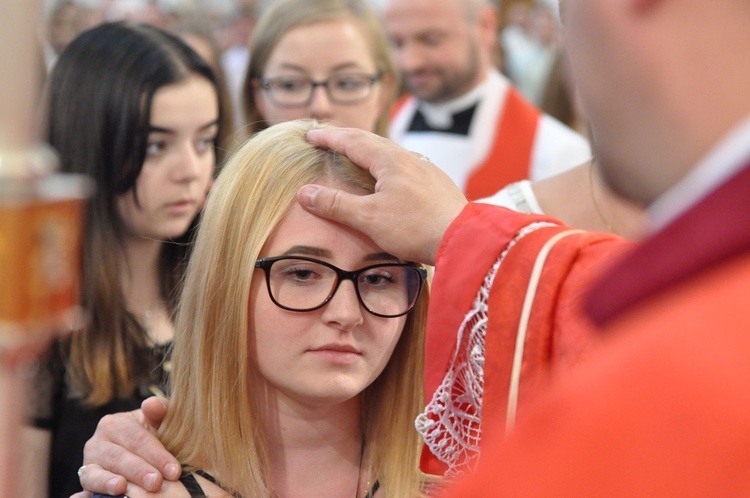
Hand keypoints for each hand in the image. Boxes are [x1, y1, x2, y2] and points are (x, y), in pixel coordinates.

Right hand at [78, 397, 179, 494]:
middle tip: (157, 482)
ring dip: (113, 481)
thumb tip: (151, 404)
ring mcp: (89, 462)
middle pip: (120, 457)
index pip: (137, 439)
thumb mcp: (158, 422)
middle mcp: (97, 442)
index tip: (174, 470)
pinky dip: (99, 487)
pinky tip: (114, 490)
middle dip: (140, 470)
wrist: (139, 456)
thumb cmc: (152, 436)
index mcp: (114, 423)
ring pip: (100, 472)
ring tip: (124, 487)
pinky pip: (89, 484)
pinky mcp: (86, 480)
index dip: (157, 454)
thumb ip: (160, 410)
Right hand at [300, 127, 467, 264]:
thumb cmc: (415, 227)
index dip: (329, 137)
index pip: (351, 141)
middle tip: (328, 137)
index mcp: (389, 159)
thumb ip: (335, 204)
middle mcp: (408, 158)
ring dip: (368, 149)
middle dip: (347, 137)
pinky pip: (404, 165)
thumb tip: (304, 192)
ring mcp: (425, 169)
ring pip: (390, 152)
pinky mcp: (436, 183)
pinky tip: (389, 176)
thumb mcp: (368, 218)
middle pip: (372, 140)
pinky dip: (386, 163)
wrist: (463, 239)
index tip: (310, 134)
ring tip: (356, 153)